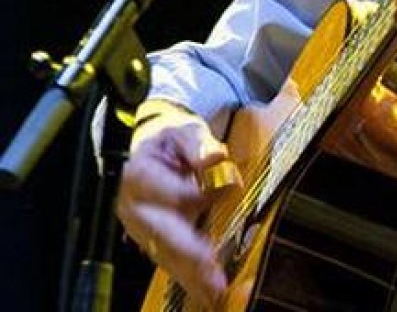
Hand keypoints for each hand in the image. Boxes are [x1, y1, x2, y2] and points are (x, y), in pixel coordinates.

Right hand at [117, 102, 241, 306]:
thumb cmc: (167, 142)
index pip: (173, 194)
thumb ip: (197, 144)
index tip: (231, 188)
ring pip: (166, 256)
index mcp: (140, 177)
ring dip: (190, 276)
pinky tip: (206, 293)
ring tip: (213, 293)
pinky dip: (188, 279)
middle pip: (164, 236)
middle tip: (215, 278)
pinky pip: (170, 262)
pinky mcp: (150, 242)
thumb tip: (215, 157)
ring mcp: (140, 230)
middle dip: (191, 258)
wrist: (146, 151)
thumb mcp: (181, 132)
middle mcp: (135, 209)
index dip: (200, 195)